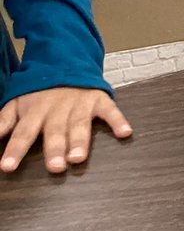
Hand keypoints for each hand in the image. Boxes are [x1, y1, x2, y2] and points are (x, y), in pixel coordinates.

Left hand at [0, 87, 131, 173]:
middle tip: (55, 168)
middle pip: (55, 130)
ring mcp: (80, 103)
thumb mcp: (16, 103)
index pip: (24, 132)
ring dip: (80, 140)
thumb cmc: (39, 92)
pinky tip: (125, 133)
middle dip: (55, 148)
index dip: (16, 149)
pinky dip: (118, 120)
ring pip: (79, 123)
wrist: (66, 63)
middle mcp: (57, 108)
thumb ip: (3, 122)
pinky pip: (110, 110)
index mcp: (35, 110)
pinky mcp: (99, 99)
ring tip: (78, 157)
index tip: (7, 166)